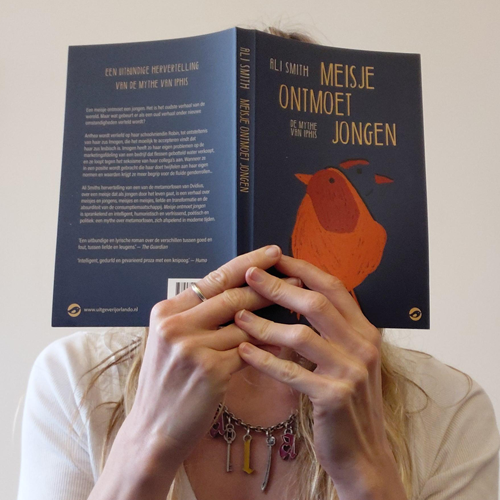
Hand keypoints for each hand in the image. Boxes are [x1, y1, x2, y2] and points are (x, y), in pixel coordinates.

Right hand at [125, 246, 302, 464]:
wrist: (153, 430)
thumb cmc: (167, 384)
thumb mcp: (170, 342)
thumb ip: (197, 317)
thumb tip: (238, 294)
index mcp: (166, 312)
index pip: (213, 279)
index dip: (246, 263)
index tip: (272, 253)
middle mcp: (176, 325)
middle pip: (232, 296)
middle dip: (268, 286)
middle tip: (295, 277)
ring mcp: (191, 347)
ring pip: (245, 324)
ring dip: (274, 318)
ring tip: (296, 309)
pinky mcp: (210, 371)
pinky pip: (250, 351)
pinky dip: (268, 346)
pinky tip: (284, 341)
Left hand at [233, 254, 396, 494]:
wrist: (364, 455)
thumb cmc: (347, 403)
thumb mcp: (347, 360)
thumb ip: (330, 331)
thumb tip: (295, 298)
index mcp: (365, 331)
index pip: (334, 288)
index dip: (304, 270)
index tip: (275, 259)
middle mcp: (363, 346)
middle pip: (317, 304)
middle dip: (280, 286)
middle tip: (250, 276)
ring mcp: (351, 371)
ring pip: (301, 336)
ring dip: (265, 324)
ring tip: (237, 316)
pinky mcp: (334, 396)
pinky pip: (291, 372)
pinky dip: (264, 360)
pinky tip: (243, 352)